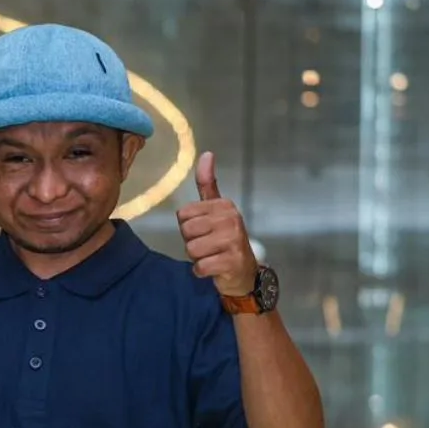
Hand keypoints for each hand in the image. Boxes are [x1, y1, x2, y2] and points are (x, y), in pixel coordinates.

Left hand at [176, 151, 258, 296]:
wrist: (245, 273)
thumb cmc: (225, 240)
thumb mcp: (217, 211)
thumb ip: (208, 184)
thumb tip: (206, 154)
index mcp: (224, 205)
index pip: (183, 215)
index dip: (189, 227)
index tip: (206, 232)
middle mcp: (231, 219)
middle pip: (186, 231)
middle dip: (192, 243)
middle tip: (209, 246)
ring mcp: (233, 240)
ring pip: (192, 250)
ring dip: (198, 258)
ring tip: (213, 256)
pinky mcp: (232, 261)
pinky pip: (200, 267)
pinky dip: (203, 272)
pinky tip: (215, 269)